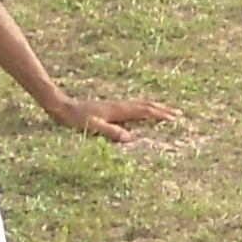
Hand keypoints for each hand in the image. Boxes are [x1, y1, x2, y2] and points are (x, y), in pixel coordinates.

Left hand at [48, 94, 173, 142]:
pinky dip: (144, 107)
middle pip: (146, 105)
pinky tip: (142, 110)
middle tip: (178, 113)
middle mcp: (119, 105)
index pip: (144, 111)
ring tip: (166, 110)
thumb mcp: (92, 127)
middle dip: (162, 109)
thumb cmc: (76, 119)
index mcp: (118, 110)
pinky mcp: (110, 107)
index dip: (160, 115)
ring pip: (140, 103)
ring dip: (155, 106)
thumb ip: (111, 132)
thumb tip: (131, 138)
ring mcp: (115, 105)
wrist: (62, 107)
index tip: (174, 118)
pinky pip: (133, 106)